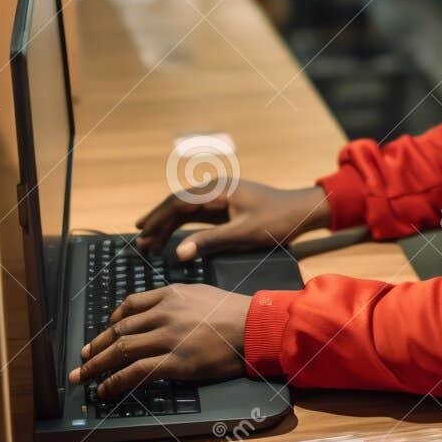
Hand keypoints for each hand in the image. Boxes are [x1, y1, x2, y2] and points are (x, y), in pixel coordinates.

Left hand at [69, 284, 250, 398]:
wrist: (255, 327)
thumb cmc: (234, 311)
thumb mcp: (200, 292)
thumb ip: (176, 298)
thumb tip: (161, 307)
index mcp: (169, 295)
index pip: (129, 306)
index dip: (111, 322)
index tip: (104, 332)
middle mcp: (163, 314)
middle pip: (119, 330)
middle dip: (96, 346)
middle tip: (82, 358)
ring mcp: (167, 338)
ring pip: (121, 351)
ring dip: (97, 365)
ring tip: (82, 377)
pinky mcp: (175, 363)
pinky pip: (135, 372)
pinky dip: (115, 381)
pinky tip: (105, 389)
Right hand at [135, 179, 330, 261]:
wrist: (301, 211)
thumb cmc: (276, 221)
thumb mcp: (242, 234)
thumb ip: (209, 242)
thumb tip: (178, 252)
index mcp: (216, 191)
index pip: (177, 203)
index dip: (157, 219)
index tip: (142, 234)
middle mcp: (214, 189)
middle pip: (177, 204)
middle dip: (157, 222)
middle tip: (140, 241)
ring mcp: (219, 195)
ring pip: (185, 208)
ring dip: (167, 223)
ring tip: (150, 241)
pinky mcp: (225, 204)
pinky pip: (197, 214)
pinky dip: (182, 224)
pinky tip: (173, 235)